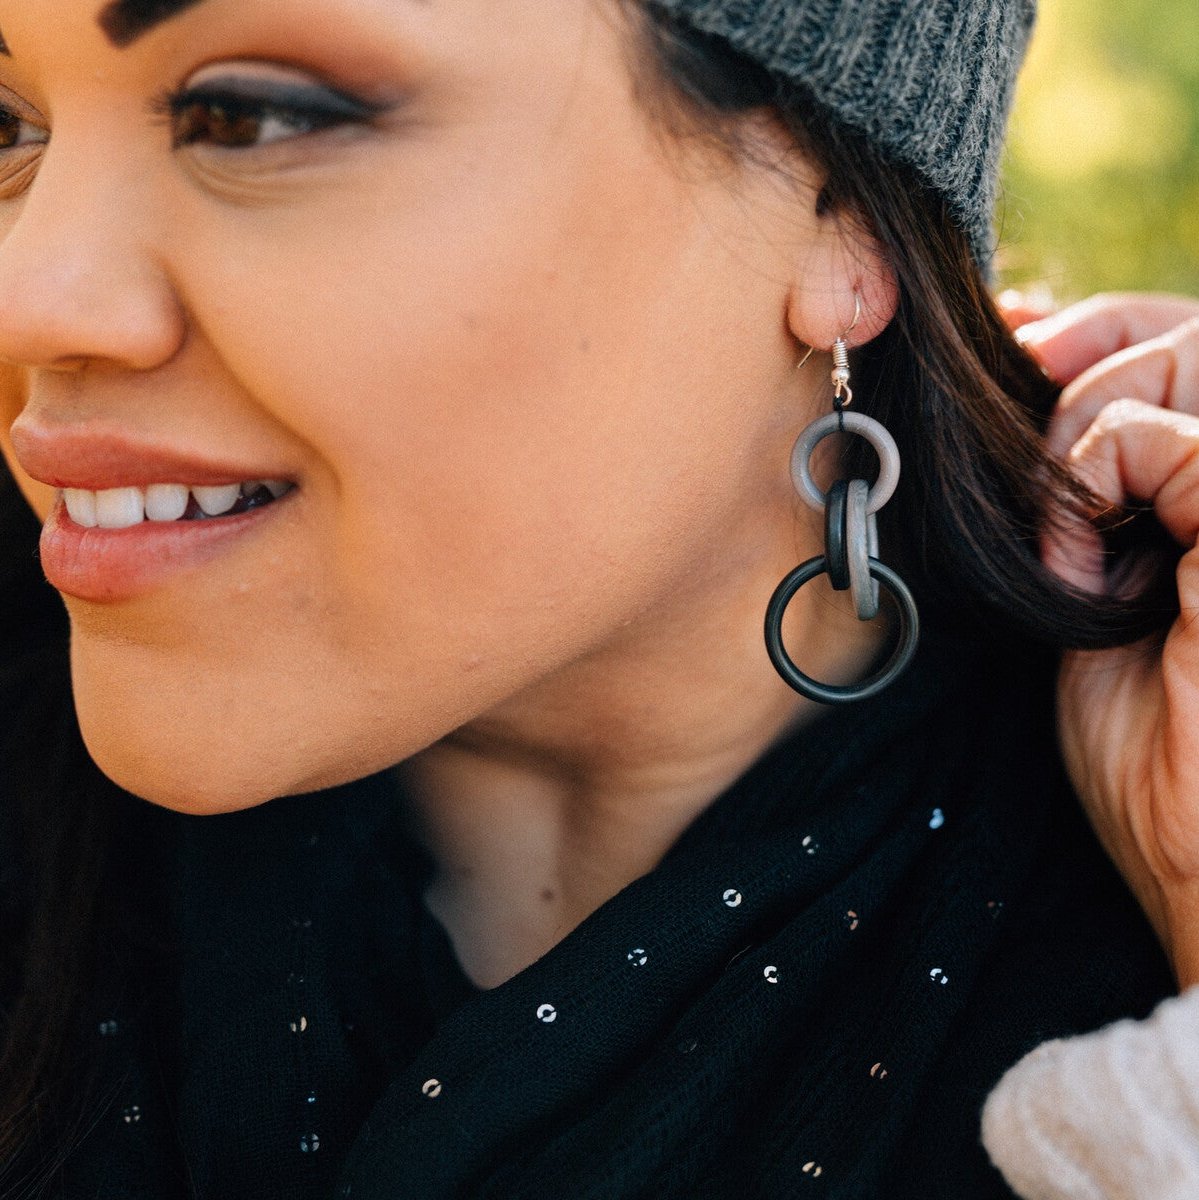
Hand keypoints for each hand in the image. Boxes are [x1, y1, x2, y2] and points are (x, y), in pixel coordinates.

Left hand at [1016, 294, 1198, 988]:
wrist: (1198, 857)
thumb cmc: (1154, 740)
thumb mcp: (1097, 590)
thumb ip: (1089, 493)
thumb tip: (1033, 374)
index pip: (1184, 335)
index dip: (1100, 332)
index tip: (1023, 359)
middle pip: (1185, 331)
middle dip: (1085, 371)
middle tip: (1038, 477)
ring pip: (1185, 359)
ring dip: (1084, 442)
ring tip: (1069, 549)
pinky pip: (1176, 441)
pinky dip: (1101, 482)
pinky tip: (1084, 571)